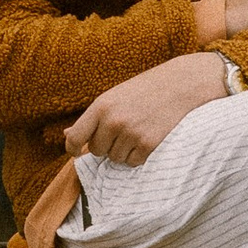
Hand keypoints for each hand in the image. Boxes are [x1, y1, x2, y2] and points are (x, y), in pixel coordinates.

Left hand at [65, 50, 229, 165]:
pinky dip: (137, 156)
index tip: (75, 152)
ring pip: (115, 158)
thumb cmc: (143, 90)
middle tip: (121, 131)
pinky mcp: (148, 145)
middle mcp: (113, 121)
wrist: (179, 85)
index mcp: (100, 107)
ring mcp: (131, 134)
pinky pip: (133, 162)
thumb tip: (67, 135)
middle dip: (105, 145)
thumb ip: (92, 119)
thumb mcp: (113, 98)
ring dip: (122, 151)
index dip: (72, 148)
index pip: (75, 136)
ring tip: (135, 131)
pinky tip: (145, 139)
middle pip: (96, 150)